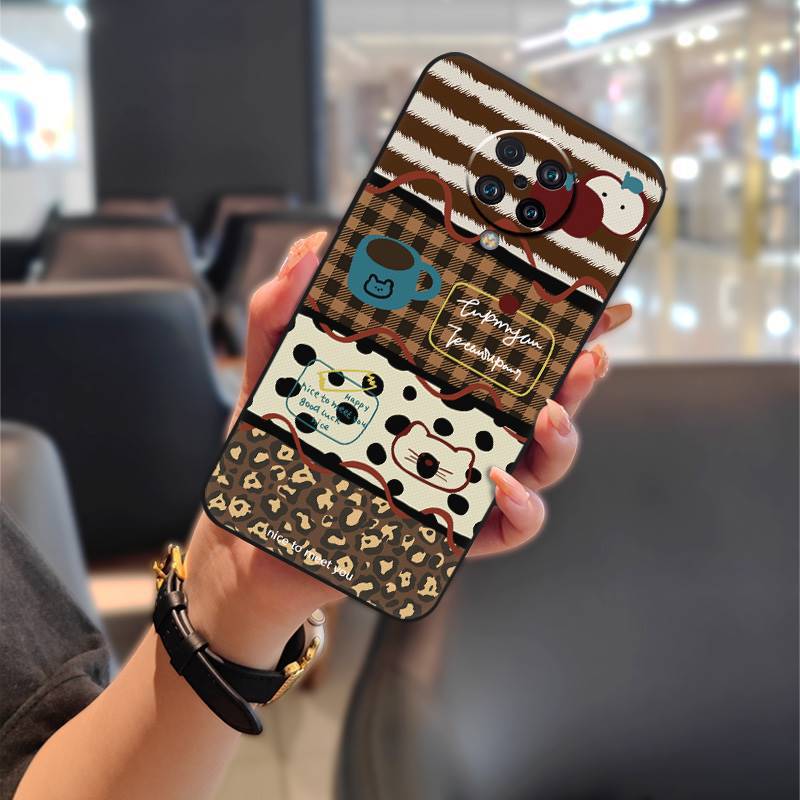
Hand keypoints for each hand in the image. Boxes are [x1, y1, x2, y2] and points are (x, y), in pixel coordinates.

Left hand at [185, 233, 631, 666]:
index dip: (551, 323)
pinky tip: (498, 483)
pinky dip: (523, 508)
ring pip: (544, 460)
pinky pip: (513, 526)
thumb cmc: (275, 449)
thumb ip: (281, 309)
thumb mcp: (274, 372)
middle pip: (543, 399)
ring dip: (564, 436)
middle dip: (579, 375)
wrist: (253, 530)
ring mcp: (464, 481)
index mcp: (435, 385)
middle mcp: (462, 430)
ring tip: (549, 417)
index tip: (584, 294)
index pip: (503, 349)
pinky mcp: (455, 532)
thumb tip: (312, 246)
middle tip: (588, 351)